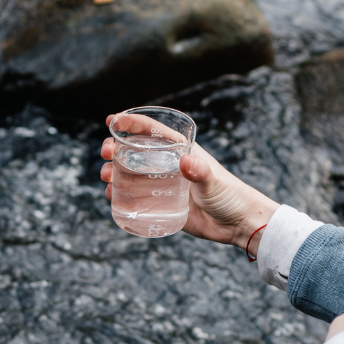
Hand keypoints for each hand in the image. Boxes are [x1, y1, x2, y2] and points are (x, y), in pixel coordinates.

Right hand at [101, 115, 278, 254]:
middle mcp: (168, 165)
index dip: (130, 123)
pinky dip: (121, 194)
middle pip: (135, 151)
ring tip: (106, 176)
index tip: (111, 120)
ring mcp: (163, 184)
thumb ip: (200, 172)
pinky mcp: (162, 204)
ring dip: (114, 171)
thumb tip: (185, 162)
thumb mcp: (213, 181)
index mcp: (181, 151)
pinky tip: (112, 195)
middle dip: (116, 148)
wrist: (237, 223)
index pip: (151, 130)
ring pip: (131, 173)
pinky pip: (136, 196)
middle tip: (106, 153)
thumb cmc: (230, 195)